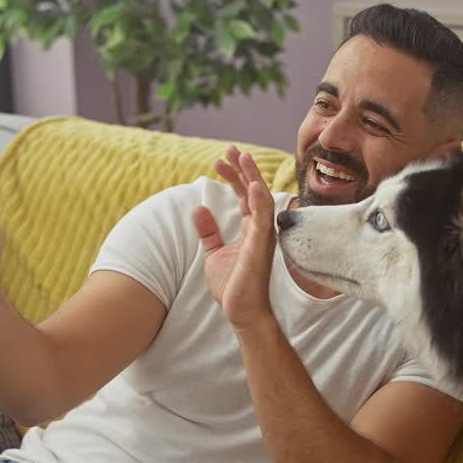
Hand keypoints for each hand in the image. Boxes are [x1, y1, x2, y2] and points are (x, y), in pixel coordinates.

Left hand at [193, 147, 276, 331]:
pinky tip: (253, 185)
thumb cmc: (232, 286)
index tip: (219, 160)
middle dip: (242, 169)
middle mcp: (259, 229)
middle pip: (253, 191)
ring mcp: (262, 237)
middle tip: (230, 149)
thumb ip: (208, 231)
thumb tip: (198, 209)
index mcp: (250, 229)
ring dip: (251, 177)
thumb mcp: (213, 253)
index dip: (233, 177)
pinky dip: (259, 201)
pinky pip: (263, 220)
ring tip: (241, 157)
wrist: (241, 312)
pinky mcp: (261, 248)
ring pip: (261, 199)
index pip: (244, 196)